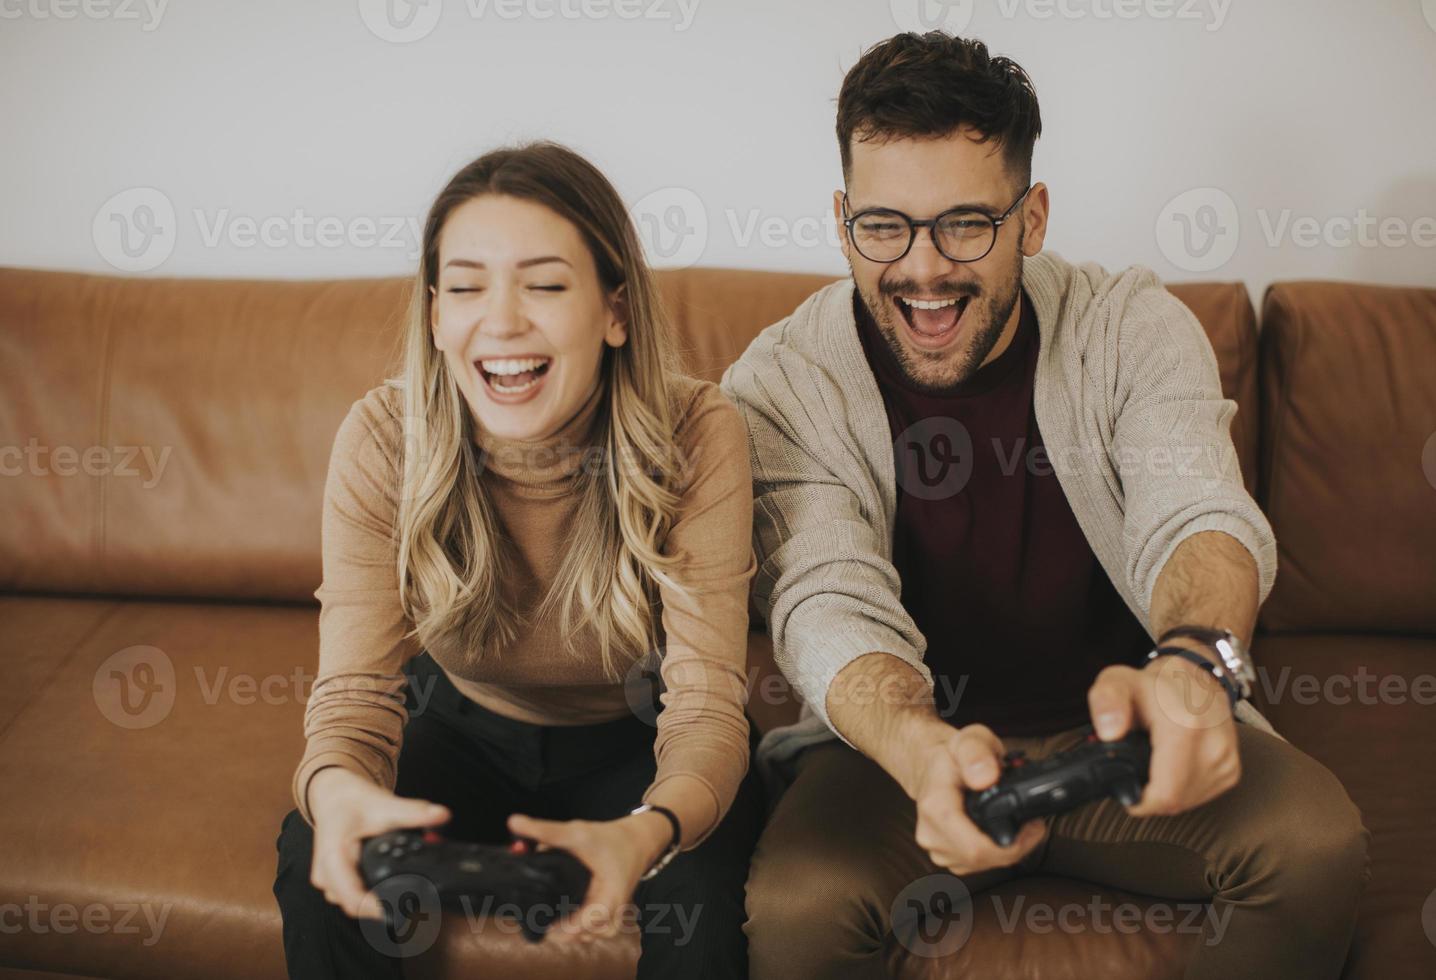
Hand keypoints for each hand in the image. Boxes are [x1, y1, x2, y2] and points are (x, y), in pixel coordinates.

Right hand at [306, 767, 450, 920]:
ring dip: (376, 905)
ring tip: (407, 902)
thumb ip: (414, 813)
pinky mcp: (334, 882)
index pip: (351, 897)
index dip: (375, 910)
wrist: (335, 796)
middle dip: (382, 909)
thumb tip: (442, 815)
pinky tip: (390, 895)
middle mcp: (326, 874)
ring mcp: (328, 881)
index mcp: (333, 857)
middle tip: (415, 909)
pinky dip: (370, 898)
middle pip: (353, 906)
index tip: (398, 913)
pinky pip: (352, 898)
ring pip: (352, 905)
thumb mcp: (385, 805)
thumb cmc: (353, 801)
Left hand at [506, 810, 670, 943]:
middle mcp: (613, 911)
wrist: (636, 840)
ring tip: (551, 919)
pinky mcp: (609, 913)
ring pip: (589, 936)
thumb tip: (513, 822)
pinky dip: (579, 926)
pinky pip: (593, 930)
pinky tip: (566, 917)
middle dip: (561, 931)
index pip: (582, 927)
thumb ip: (545, 830)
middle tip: (540, 918)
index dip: (559, 928)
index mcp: (609, 897)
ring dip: (570, 930)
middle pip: (584, 936)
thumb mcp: (577, 832)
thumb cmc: (610, 838)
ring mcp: (613, 915)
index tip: (540, 919)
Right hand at [903, 722, 1046, 875]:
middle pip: (983, 859)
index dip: (1012, 845)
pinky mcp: (945, 856)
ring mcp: (936, 848)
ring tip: (1020, 827)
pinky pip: (977, 866)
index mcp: (935, 807)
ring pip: (982, 866)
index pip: (975, 848)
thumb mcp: (969, 739)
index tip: (1032, 827)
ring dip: (1008, 851)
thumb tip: (985, 778)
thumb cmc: (952, 755)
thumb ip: (977, 754)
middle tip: (1033, 824)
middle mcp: (931, 833)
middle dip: (1016, 847)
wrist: (930, 766)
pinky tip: (1003, 835)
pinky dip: (996, 853)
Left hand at [1087, 652, 1240, 817]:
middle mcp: (1214, 746)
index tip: (1123, 786)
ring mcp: (1227, 760)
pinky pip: (1200, 795)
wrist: (1194, 676)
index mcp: (1186, 727)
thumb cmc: (1153, 684)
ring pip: (1187, 802)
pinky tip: (1170, 766)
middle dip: (1148, 794)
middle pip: (1174, 801)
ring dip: (1165, 792)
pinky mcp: (1232, 770)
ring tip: (1152, 762)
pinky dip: (1181, 788)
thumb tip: (1110, 733)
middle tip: (1134, 768)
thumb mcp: (1117, 682)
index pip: (1166, 794)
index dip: (1138, 800)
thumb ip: (1106, 703)